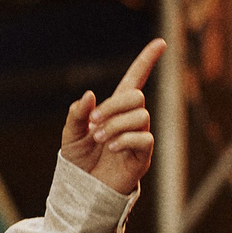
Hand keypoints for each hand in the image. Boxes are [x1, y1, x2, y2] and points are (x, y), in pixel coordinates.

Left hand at [62, 40, 165, 195]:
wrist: (83, 190)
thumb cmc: (79, 161)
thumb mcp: (71, 134)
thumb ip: (77, 114)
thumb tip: (90, 95)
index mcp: (115, 109)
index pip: (135, 79)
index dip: (147, 60)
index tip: (160, 43)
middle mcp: (131, 119)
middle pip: (136, 96)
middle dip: (113, 106)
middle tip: (94, 122)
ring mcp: (139, 137)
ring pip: (140, 116)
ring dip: (115, 125)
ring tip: (99, 138)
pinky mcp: (143, 155)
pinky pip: (144, 138)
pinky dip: (125, 139)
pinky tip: (110, 147)